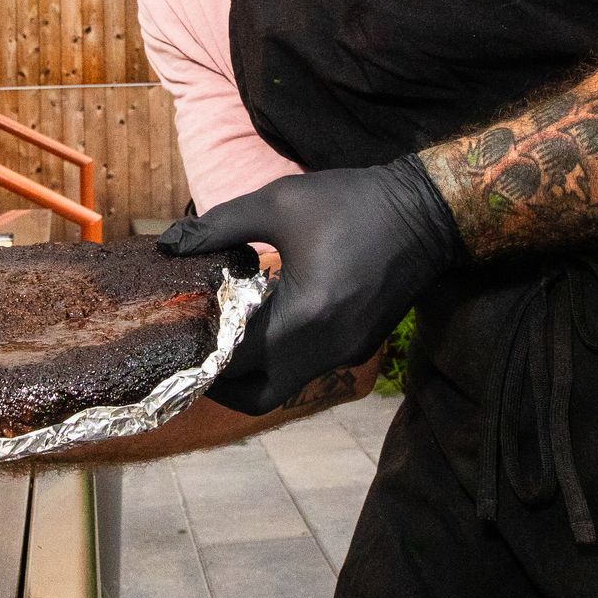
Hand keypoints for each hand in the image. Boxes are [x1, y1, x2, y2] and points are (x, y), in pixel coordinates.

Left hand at [159, 156, 460, 414]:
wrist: (428, 213)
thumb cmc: (352, 202)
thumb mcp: (279, 203)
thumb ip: (219, 226)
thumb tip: (169, 243)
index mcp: (303, 317)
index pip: (234, 363)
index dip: (199, 354)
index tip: (176, 332)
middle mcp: (325, 349)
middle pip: (258, 395)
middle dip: (222, 383)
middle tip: (196, 350)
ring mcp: (345, 354)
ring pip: (284, 384)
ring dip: (253, 368)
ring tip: (226, 330)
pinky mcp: (358, 347)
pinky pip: (307, 366)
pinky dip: (280, 355)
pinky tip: (266, 317)